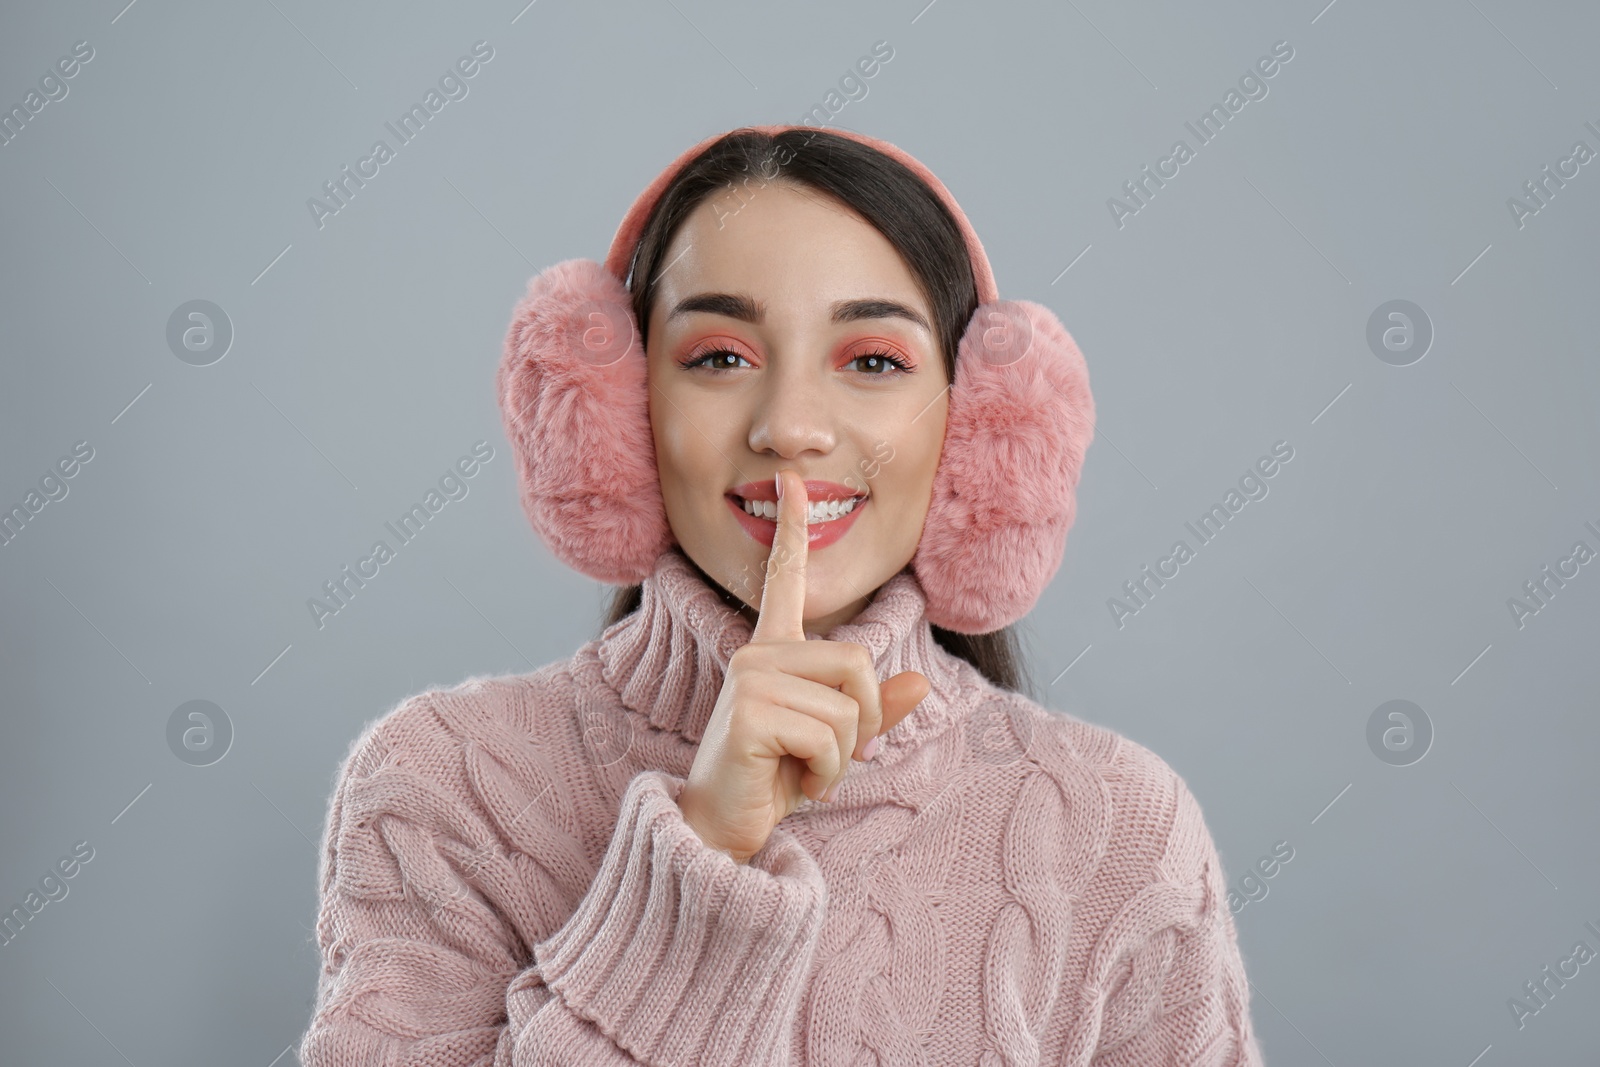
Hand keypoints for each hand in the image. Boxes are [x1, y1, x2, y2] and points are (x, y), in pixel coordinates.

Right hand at [677, 468, 930, 863]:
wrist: (721, 828)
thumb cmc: (772, 781)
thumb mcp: (834, 744)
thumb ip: (876, 713)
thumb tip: (924, 683)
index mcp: (773, 652)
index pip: (785, 581)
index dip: (793, 530)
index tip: (791, 480)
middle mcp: (757, 655)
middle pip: (857, 662)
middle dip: (861, 722)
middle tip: (827, 757)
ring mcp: (751, 679)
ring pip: (849, 706)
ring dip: (843, 756)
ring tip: (805, 772)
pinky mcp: (752, 712)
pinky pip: (831, 735)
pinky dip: (829, 773)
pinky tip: (797, 784)